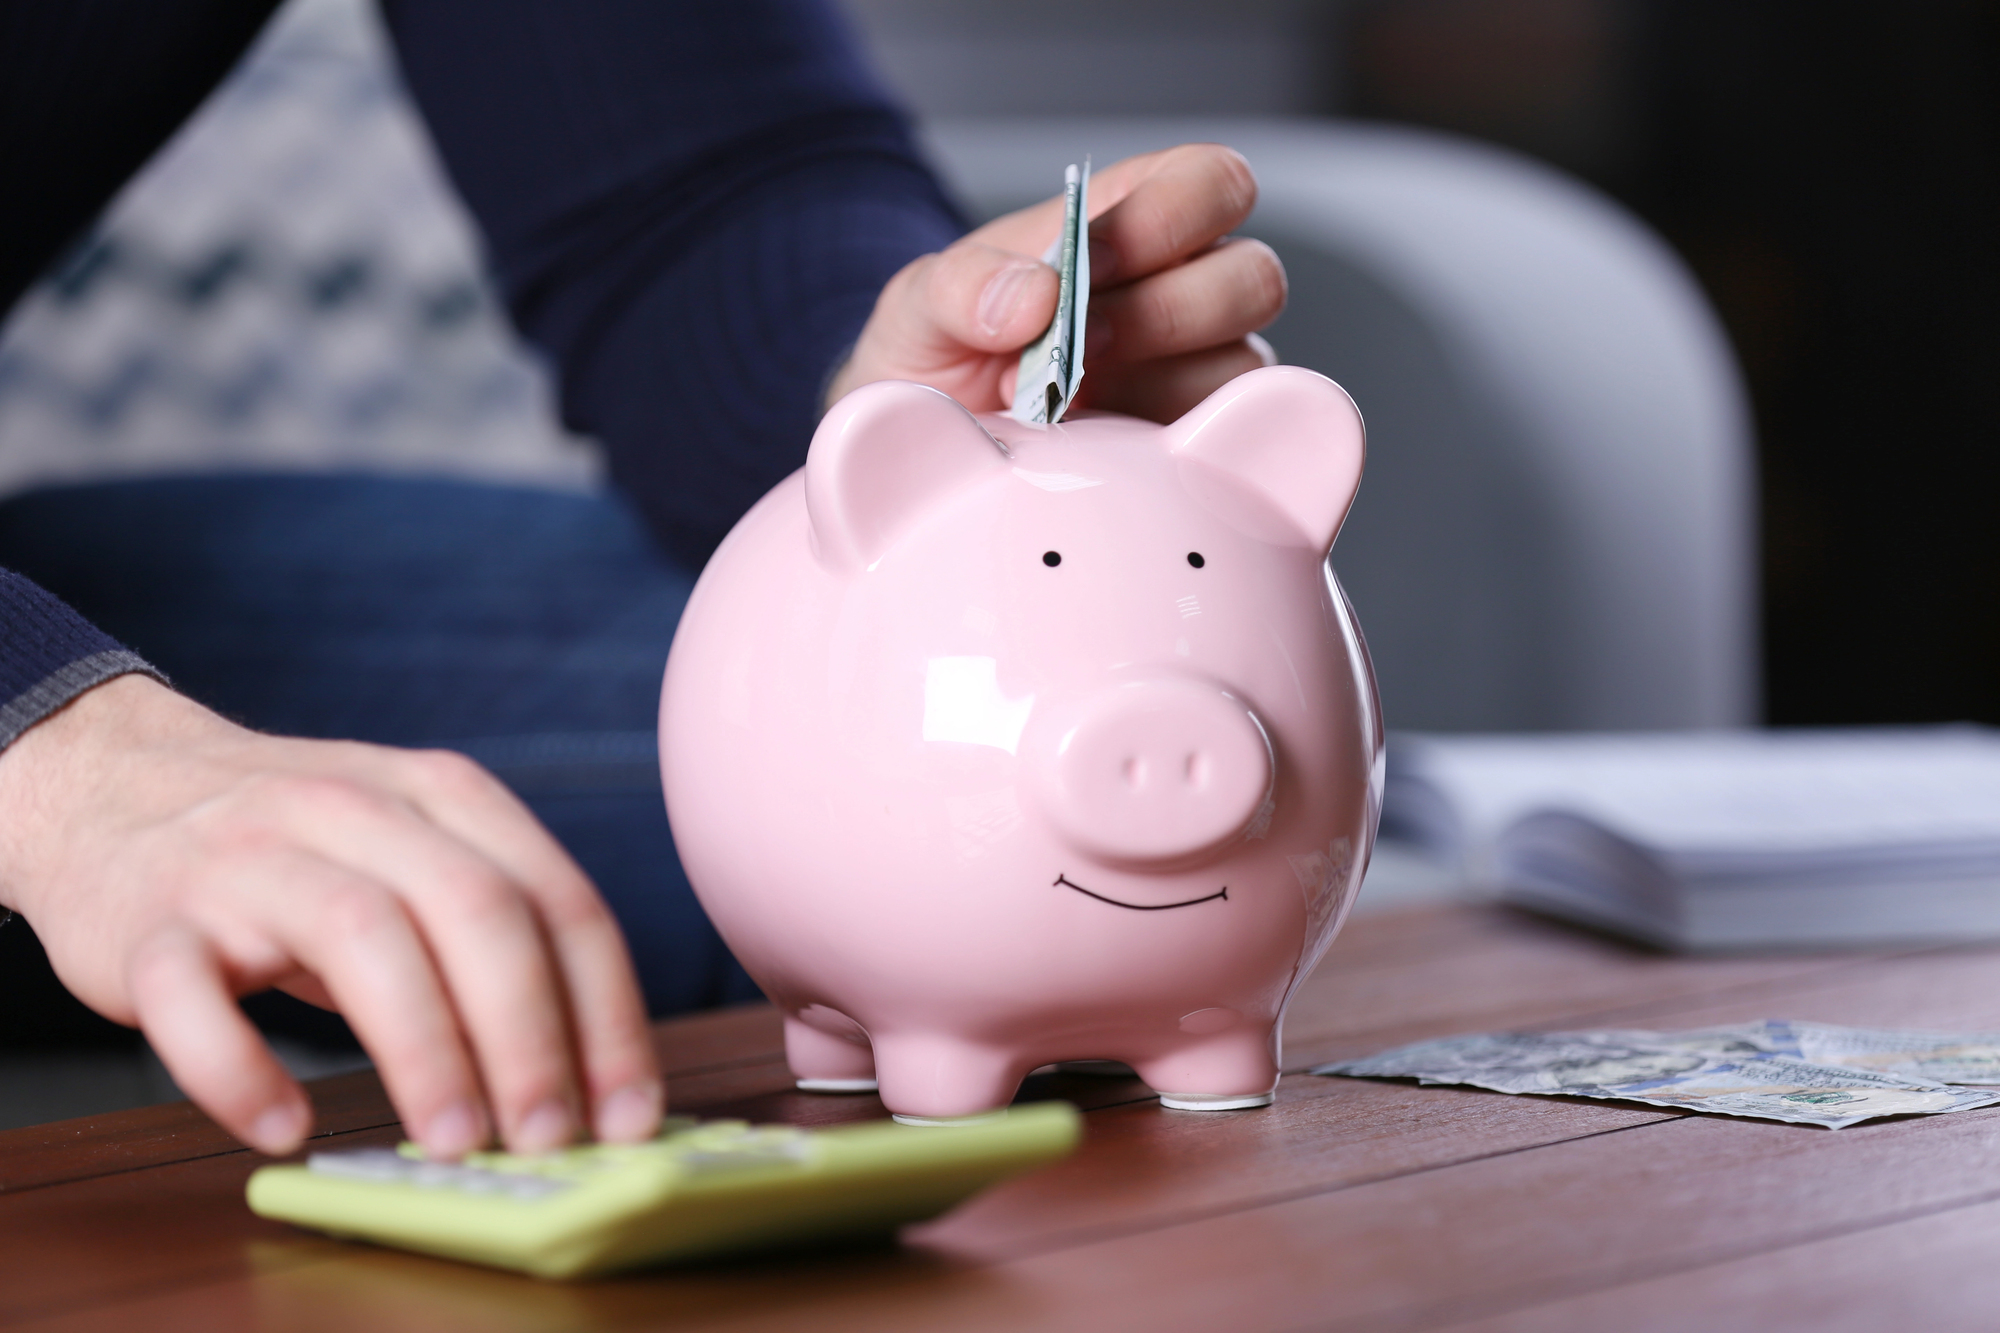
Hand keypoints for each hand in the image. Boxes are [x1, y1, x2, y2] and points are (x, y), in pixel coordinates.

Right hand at [0, 675, 660, 1157]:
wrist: (111, 784)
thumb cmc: (300, 848)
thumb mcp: (415, 850)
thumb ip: (498, 934)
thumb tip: (591, 1078)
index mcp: (444, 795)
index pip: (558, 899)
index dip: (605, 1012)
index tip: (628, 1109)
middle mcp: (354, 809)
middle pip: (473, 909)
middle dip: (528, 1034)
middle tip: (548, 1135)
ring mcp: (246, 859)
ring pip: (358, 935)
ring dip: (421, 1048)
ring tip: (454, 1140)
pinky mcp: (149, 921)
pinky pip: (193, 996)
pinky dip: (240, 1069)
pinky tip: (284, 1124)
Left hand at [827, 142, 1284, 422]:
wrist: (932, 460)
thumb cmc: (940, 362)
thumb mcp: (919, 309)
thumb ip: (960, 284)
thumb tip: (1034, 294)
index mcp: (1126, 226)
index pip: (1208, 183)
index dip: (1168, 215)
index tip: (1088, 267)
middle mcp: (1179, 291)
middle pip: (1254, 276)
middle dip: (1167, 312)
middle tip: (1081, 349)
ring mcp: (1193, 375)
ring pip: (1244, 363)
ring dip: (1159, 384)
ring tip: (1071, 406)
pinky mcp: (1193, 449)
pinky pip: (1221, 441)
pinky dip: (1165, 448)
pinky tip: (1097, 450)